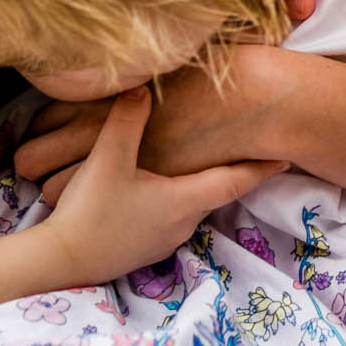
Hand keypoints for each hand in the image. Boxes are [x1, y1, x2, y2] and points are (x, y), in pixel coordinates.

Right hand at [37, 87, 285, 280]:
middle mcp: (183, 223)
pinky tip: (160, 186)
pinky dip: (176, 198)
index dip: (261, 166)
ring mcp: (165, 239)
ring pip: (192, 204)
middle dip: (229, 170)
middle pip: (215, 191)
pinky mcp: (145, 247)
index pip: (234, 180)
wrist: (58, 260)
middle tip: (244, 146)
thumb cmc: (89, 210)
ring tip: (201, 161)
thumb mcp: (108, 158)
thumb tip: (143, 85)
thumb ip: (127, 119)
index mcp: (184, 200)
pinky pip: (172, 217)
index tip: (286, 155)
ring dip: (199, 184)